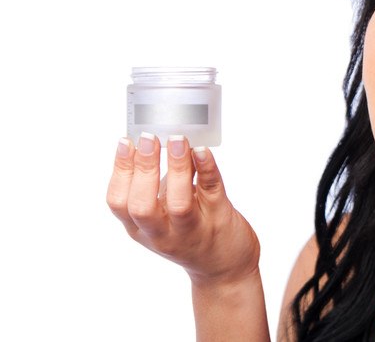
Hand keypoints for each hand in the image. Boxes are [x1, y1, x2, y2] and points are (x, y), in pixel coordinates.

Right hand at [106, 134, 260, 286]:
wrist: (225, 267)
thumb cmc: (189, 230)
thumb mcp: (162, 215)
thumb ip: (155, 185)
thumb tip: (154, 139)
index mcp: (141, 229)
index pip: (119, 203)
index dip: (120, 171)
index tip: (126, 141)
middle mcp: (163, 233)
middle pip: (143, 206)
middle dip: (143, 169)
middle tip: (149, 137)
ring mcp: (193, 229)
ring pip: (179, 203)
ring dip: (176, 168)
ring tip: (177, 140)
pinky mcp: (220, 220)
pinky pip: (212, 192)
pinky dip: (207, 169)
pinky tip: (202, 150)